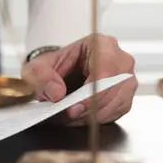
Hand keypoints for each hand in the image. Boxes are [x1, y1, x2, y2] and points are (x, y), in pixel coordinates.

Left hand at [21, 33, 137, 125]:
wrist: (58, 74)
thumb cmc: (52, 67)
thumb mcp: (37, 68)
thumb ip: (42, 77)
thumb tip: (56, 93)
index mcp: (101, 44)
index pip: (105, 70)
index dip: (91, 93)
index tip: (73, 109)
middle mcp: (120, 59)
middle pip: (115, 88)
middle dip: (90, 108)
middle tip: (68, 116)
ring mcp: (126, 78)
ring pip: (119, 103)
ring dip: (94, 116)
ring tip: (70, 118)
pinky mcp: (125, 95)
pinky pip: (118, 111)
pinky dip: (99, 119)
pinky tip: (81, 118)